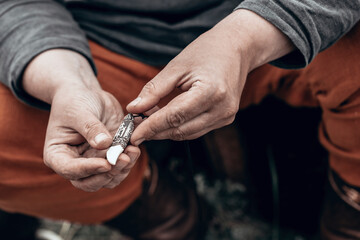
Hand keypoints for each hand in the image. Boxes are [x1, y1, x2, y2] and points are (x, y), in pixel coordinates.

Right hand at [23, 49, 139, 191]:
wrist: (86, 94)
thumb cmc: (74, 101)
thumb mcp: (79, 111)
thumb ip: (90, 128)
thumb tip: (104, 144)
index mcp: (57, 155)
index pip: (70, 170)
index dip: (88, 170)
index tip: (106, 163)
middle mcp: (75, 163)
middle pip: (91, 181)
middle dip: (109, 173)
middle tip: (124, 159)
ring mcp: (94, 162)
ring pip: (108, 178)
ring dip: (122, 169)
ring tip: (133, 152)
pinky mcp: (110, 156)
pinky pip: (120, 167)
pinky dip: (129, 161)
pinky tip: (135, 149)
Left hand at [127, 10, 293, 143]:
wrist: (236, 47)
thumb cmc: (206, 51)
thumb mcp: (176, 66)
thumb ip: (154, 89)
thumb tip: (133, 108)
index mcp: (210, 92)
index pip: (174, 117)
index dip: (151, 127)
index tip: (132, 135)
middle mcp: (222, 108)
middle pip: (181, 130)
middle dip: (155, 131)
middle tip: (134, 128)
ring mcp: (226, 116)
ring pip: (188, 134)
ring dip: (166, 131)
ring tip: (148, 122)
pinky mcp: (226, 118)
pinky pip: (197, 129)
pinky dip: (179, 127)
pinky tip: (166, 120)